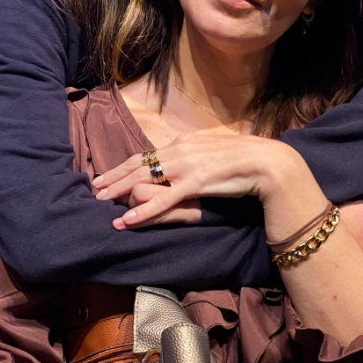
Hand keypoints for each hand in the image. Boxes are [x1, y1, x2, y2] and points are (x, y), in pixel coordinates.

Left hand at [93, 132, 286, 228]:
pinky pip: (163, 200)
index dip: (124, 166)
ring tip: (102, 201)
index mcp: (183, 143)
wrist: (267, 161)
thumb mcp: (214, 152)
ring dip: (120, 191)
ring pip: (143, 179)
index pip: (146, 155)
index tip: (107, 175)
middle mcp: (179, 150)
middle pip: (138, 165)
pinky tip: (128, 219)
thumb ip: (195, 156)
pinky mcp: (195, 183)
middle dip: (114, 177)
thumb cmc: (246, 158)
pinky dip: (143, 210)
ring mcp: (186, 166)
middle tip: (95, 188)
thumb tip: (185, 161)